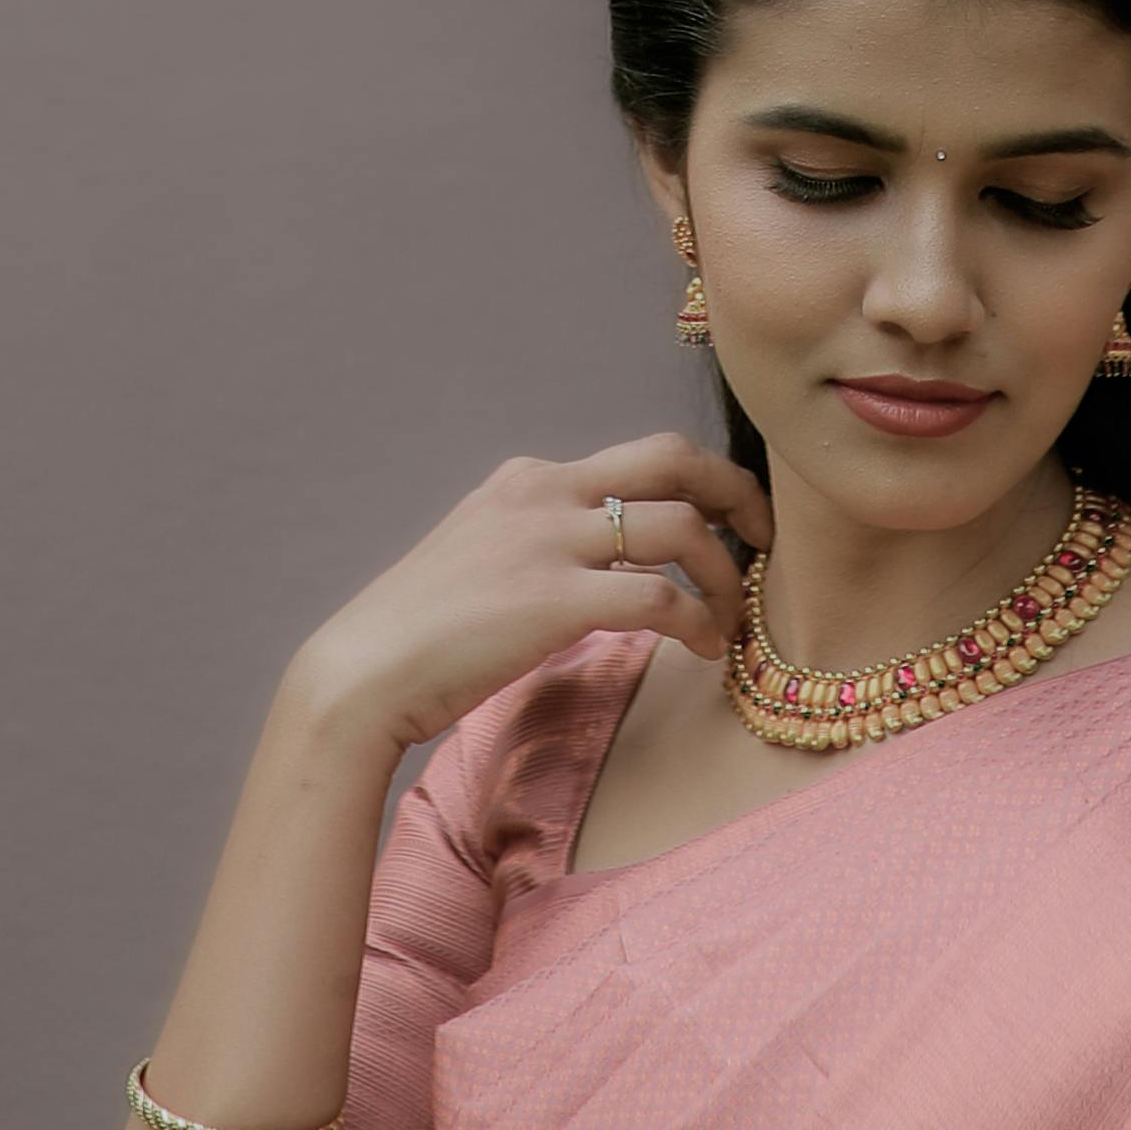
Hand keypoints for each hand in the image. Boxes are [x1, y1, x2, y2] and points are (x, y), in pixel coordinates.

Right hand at [289, 432, 773, 757]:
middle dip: (736, 490)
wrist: (364, 673)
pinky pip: (659, 595)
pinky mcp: (553, 599)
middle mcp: (544, 493)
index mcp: (529, 481)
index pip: (640, 456)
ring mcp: (548, 541)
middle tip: (767, 536)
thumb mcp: (483, 559)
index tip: (729, 523)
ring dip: (724, 572)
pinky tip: (704, 648)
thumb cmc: (421, 636)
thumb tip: (600, 571)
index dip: (700, 485)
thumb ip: (540, 547)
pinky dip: (697, 621)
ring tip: (733, 618)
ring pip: (680, 525)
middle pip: (674, 457)